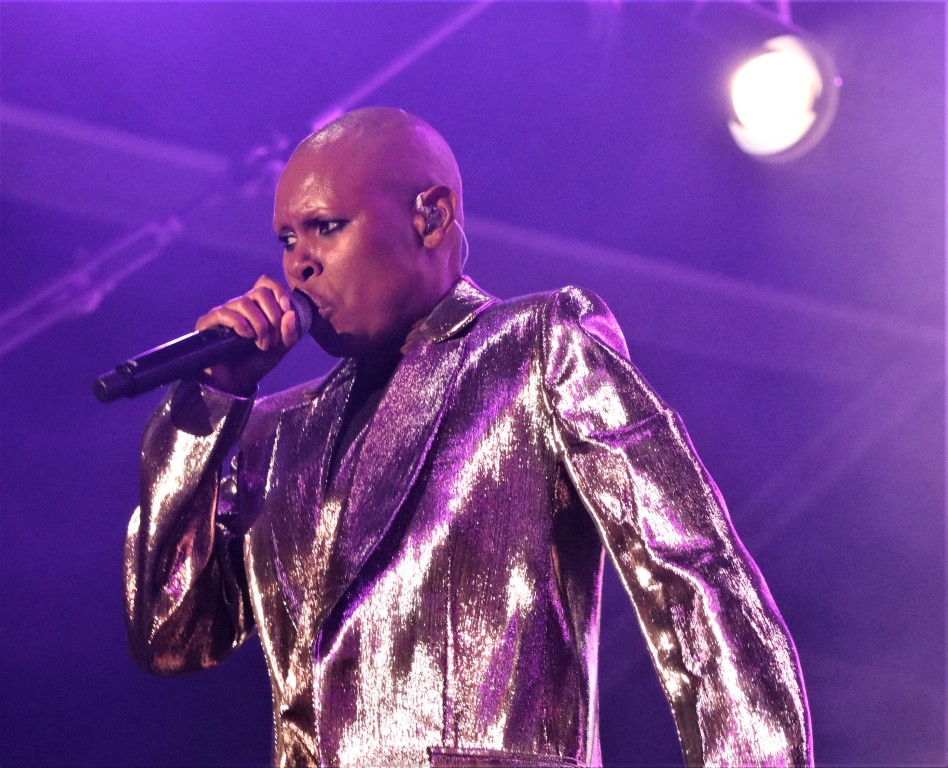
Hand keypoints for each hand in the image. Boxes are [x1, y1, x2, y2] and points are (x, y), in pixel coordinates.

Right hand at [194, 275, 300, 394]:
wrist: (236, 383)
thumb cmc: (256, 363)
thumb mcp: (280, 349)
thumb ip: (289, 333)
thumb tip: (290, 313)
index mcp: (258, 307)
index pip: (265, 283)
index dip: (278, 290)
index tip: (287, 307)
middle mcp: (241, 306)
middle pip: (260, 292)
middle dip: (273, 316)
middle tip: (273, 340)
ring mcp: (224, 313)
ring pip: (245, 302)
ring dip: (260, 324)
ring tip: (261, 344)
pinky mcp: (208, 323)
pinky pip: (224, 313)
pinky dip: (240, 323)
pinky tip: (246, 336)